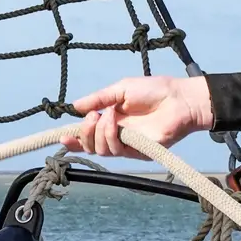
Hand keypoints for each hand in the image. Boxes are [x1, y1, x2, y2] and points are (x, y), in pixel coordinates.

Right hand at [60, 76, 212, 158]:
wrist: (178, 98)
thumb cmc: (153, 90)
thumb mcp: (120, 89)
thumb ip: (98, 99)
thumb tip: (75, 106)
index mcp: (111, 121)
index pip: (89, 136)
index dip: (75, 139)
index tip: (63, 136)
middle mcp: (117, 135)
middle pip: (91, 146)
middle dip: (84, 133)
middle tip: (91, 116)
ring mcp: (127, 144)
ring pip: (101, 150)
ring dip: (99, 132)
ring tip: (107, 115)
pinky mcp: (138, 151)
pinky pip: (116, 151)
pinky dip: (110, 135)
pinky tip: (114, 120)